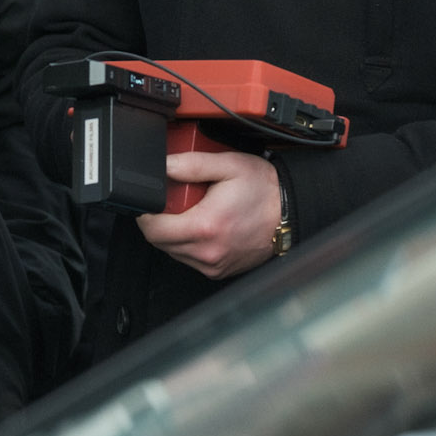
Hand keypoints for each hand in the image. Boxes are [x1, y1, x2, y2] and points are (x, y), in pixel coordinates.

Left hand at [137, 152, 280, 279]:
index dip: (146, 213)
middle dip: (159, 221)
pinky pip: (189, 260)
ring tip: (192, 212)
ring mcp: (213, 265)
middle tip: (174, 202)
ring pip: (173, 252)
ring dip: (173, 234)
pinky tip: (203, 227)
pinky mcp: (218, 271)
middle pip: (159, 242)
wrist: (290, 212)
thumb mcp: (228, 165)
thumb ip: (192, 164)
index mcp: (205, 226)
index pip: (153, 229)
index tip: (152, 201)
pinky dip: (189, 245)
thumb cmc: (263, 190)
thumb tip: (164, 165)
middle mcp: (207, 252)